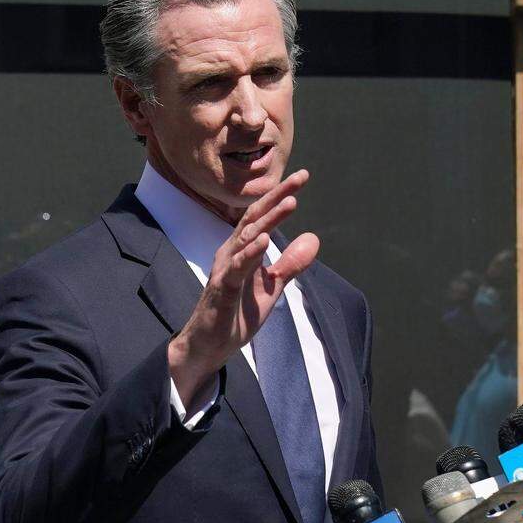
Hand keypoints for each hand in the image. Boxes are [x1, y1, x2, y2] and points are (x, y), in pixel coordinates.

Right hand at [168, 170, 319, 405]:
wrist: (209, 346)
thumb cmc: (235, 314)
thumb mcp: (271, 287)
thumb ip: (290, 264)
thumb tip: (314, 238)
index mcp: (242, 250)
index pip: (262, 217)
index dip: (281, 196)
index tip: (303, 177)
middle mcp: (230, 252)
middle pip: (255, 218)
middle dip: (277, 197)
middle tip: (301, 177)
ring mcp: (224, 269)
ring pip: (247, 238)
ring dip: (268, 220)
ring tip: (289, 202)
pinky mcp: (221, 289)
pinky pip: (236, 268)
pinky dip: (250, 253)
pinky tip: (264, 240)